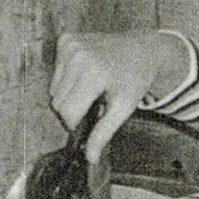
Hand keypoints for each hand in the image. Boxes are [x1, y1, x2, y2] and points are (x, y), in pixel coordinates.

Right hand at [50, 30, 180, 162]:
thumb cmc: (135, 79)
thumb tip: (90, 158)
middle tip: (95, 101)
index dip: (77, 121)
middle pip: (57, 101)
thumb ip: (104, 133)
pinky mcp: (66, 39)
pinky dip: (68, 76)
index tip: (91, 116)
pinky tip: (87, 71)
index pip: (67, 112)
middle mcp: (79, 56)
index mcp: (94, 74)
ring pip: (54, 88)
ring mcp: (71, 45)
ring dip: (70, 93)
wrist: (144, 50)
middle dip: (73, 108)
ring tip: (93, 86)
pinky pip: (56, 70)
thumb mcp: (123, 108)